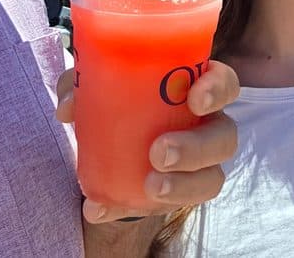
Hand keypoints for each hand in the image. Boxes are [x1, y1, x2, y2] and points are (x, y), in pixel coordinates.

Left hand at [56, 60, 239, 222]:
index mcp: (195, 90)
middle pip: (224, 137)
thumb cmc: (117, 97)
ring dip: (183, 186)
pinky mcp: (175, 195)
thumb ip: (81, 86)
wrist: (110, 138)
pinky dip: (123, 209)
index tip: (195, 100)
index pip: (224, 84)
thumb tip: (69, 106)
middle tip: (160, 152)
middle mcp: (206, 127)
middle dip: (197, 148)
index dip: (217, 90)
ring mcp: (197, 166)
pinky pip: (162, 209)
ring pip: (211, 179)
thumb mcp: (97, 84)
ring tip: (151, 187)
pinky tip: (98, 209)